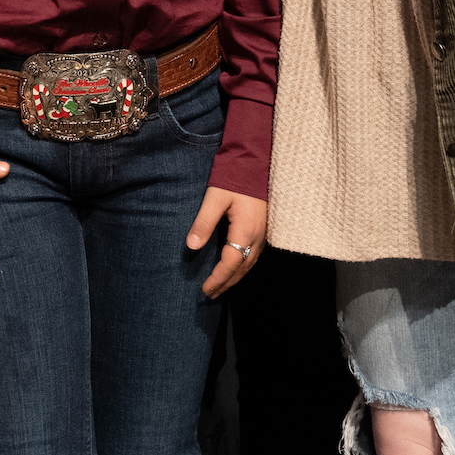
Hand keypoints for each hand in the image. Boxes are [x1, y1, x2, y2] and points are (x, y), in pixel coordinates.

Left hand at [186, 186, 269, 300]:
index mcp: (245, 230)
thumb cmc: (233, 176)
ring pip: (250, 263)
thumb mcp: (214, 198)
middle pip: (242, 268)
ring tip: (221, 286)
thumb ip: (203, 222)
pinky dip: (243, 266)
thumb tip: (191, 246)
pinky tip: (235, 268)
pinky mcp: (262, 227)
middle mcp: (257, 235)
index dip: (218, 278)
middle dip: (227, 283)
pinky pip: (254, 254)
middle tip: (211, 294)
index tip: (206, 289)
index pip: (231, 263)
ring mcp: (262, 232)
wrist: (254, 160)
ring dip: (236, 277)